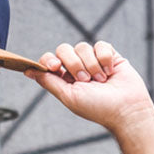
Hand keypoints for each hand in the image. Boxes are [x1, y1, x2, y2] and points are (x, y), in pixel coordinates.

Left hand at [24, 41, 153, 132]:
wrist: (126, 108)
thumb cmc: (97, 107)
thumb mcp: (68, 96)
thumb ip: (48, 81)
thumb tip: (27, 70)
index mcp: (64, 79)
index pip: (49, 60)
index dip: (49, 60)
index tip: (56, 67)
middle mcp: (77, 68)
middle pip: (64, 49)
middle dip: (73, 63)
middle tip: (85, 79)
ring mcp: (93, 60)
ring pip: (82, 46)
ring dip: (91, 64)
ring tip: (100, 80)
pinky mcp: (109, 55)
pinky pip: (100, 45)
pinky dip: (104, 58)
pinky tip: (110, 71)